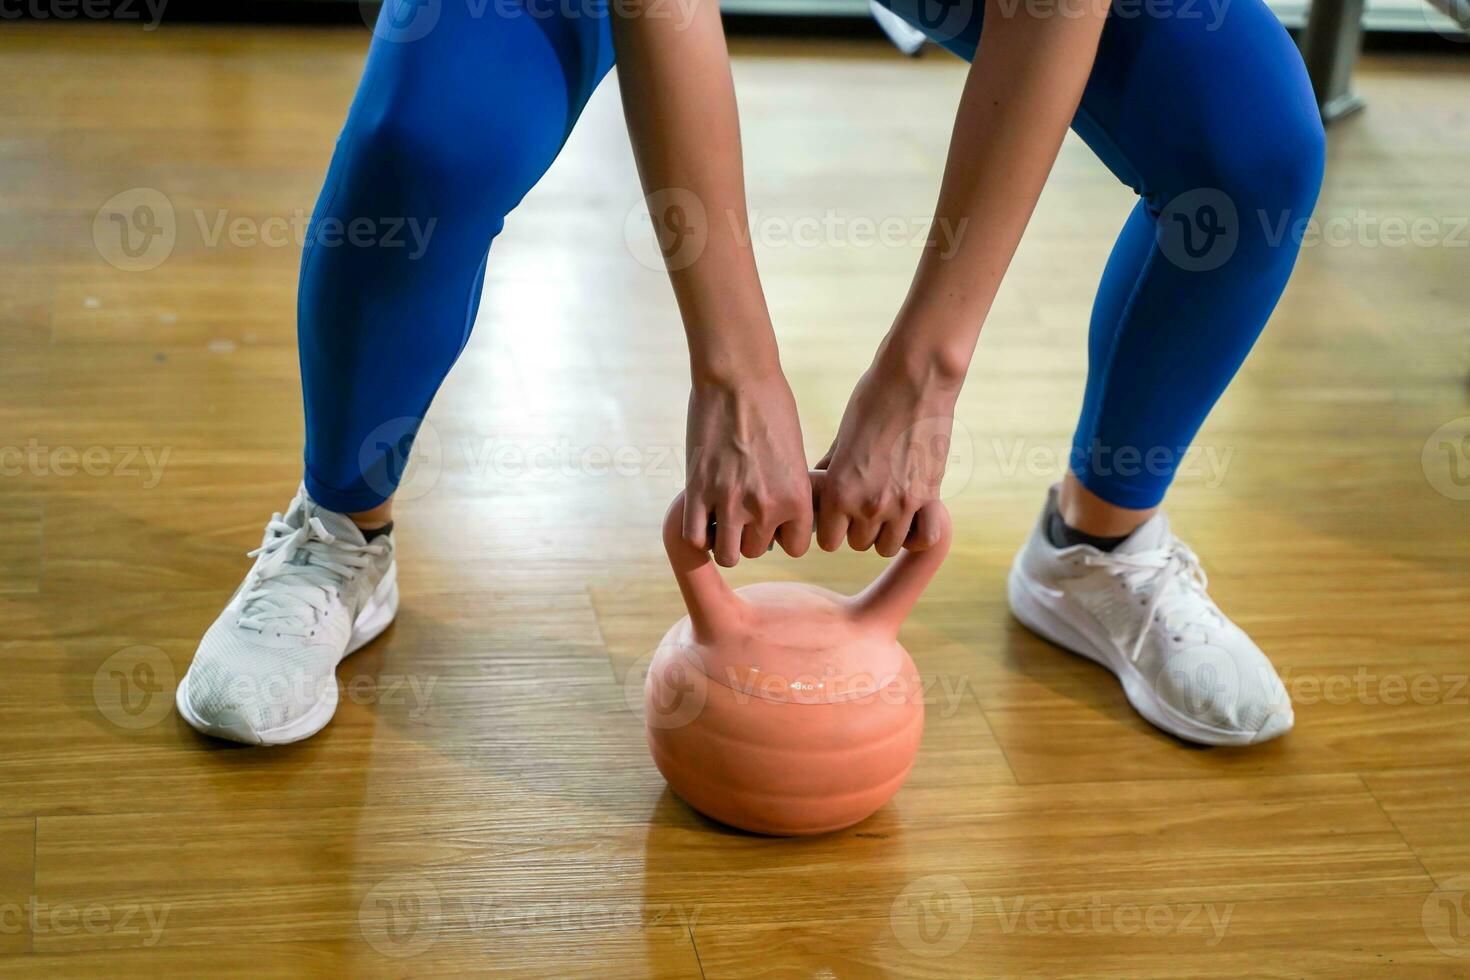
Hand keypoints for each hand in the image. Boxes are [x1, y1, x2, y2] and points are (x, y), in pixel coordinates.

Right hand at [684, 370, 813, 566]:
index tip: (774, 520)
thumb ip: (789, 489)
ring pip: (728, 555)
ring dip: (725, 542)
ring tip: (723, 521)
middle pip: (757, 550)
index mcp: (797, 498)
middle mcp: (766, 507)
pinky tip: (703, 515)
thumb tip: (780, 514)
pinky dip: (700, 535)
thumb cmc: (771, 405)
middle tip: (743, 512)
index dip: (783, 535)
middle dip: (750, 535)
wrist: (737, 378)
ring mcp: (730, 502)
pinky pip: (696, 539)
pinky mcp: (699, 491)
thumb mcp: (794, 453)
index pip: (794, 547)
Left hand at [814, 343, 961, 556]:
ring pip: (888, 546)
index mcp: (837, 490)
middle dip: (859, 529)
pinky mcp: (929, 498)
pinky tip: (914, 515)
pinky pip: (922, 538)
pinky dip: (917, 532)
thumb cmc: (873, 400)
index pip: (827, 539)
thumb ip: (830, 470)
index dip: (833, 528)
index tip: (838, 515)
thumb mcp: (841, 437)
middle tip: (865, 505)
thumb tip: (816, 488)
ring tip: (889, 508)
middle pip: (858, 544)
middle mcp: (866, 504)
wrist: (916, 379)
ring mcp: (900, 505)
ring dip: (887, 532)